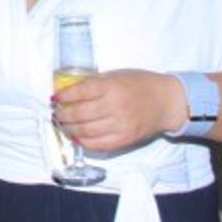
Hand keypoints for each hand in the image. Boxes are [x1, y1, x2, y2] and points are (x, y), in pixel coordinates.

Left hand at [53, 69, 185, 152]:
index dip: (64, 96)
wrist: (167, 102)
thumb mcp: (116, 75)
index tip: (55, 97)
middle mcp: (115, 107)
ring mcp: (120, 126)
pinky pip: (98, 145)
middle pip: (79, 114)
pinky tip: (76, 136)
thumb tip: (68, 91)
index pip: (80, 92)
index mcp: (111, 86)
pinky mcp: (125, 140)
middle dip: (62, 114)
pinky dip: (83, 142)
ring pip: (85, 131)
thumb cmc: (140, 84)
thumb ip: (94, 83)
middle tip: (56, 113)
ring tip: (63, 124)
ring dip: (69, 129)